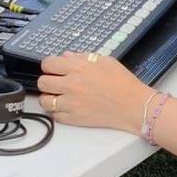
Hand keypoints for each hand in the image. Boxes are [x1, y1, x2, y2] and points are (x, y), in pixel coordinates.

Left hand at [37, 51, 151, 134]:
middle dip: (48, 80)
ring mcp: (71, 104)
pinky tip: (67, 107)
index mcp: (78, 68)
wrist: (134, 106)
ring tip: (58, 96)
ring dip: (49, 97)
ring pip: (44, 101)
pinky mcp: (74, 119)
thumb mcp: (105, 60)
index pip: (47, 64)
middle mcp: (71, 85)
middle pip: (42, 82)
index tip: (54, 68)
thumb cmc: (123, 82)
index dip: (50, 65)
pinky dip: (57, 111)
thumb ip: (82, 57)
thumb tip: (66, 56)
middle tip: (56, 82)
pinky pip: (54, 116)